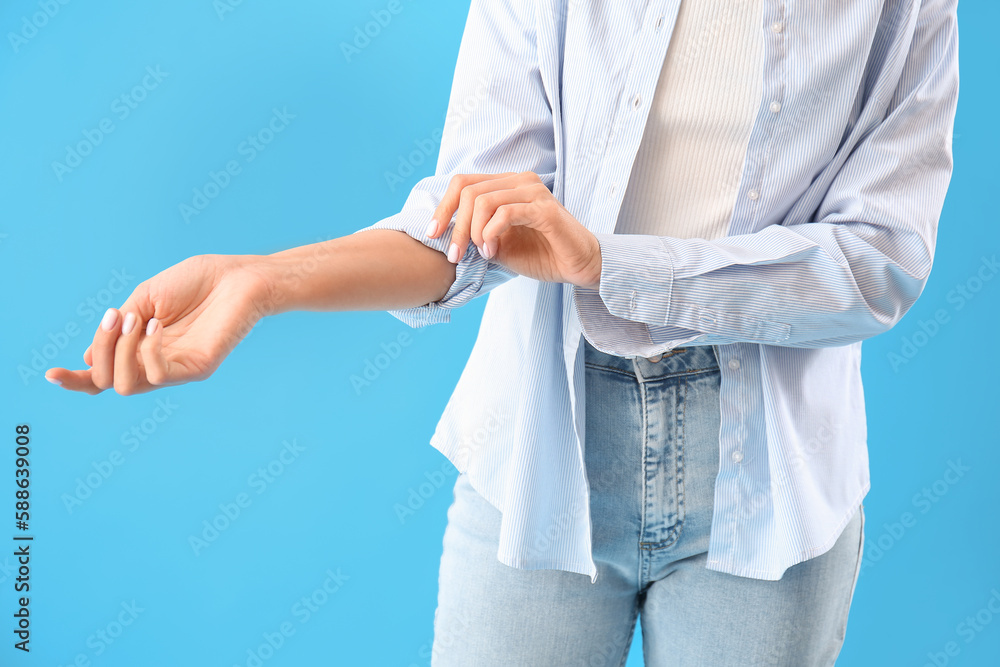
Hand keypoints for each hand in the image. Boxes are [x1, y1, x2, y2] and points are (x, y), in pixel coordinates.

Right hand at [45, 254, 269, 394]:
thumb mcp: (145, 299)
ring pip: (127, 385)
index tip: (50, 374)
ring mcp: (178, 369)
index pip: (104, 377)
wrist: (237, 276)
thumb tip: (89, 358)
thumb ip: (119, 327)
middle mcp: (157, 364)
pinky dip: (147, 351)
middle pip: (108, 382)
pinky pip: (158, 374)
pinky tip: (158, 327)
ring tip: (139, 318)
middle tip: (116, 317)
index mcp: (141, 349)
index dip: (75, 381)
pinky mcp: (198, 369)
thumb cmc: (196, 282)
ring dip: (121, 350)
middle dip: (101, 350)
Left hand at [426, 171, 602, 287]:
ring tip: (481, 254)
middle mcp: (519, 181)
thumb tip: (445, 235)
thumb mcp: (498, 245)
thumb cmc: (541, 254)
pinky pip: (505, 213)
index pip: (463, 183)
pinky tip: (492, 252)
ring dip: (473, 233)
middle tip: (454, 255)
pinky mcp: (543, 208)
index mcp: (507, 185)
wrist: (577, 266)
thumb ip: (475, 234)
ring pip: (483, 200)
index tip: (432, 234)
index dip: (443, 208)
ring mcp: (533, 191)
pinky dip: (490, 234)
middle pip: (468, 191)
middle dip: (455, 226)